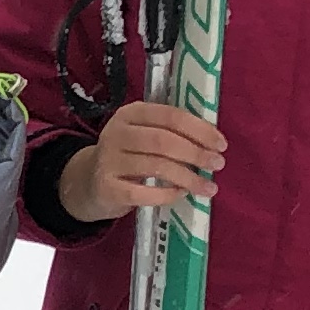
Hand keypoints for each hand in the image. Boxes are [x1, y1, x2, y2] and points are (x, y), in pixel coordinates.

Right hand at [59, 101, 224, 219]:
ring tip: (208, 187)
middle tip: (217, 165)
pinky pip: (143, 193)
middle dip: (196, 153)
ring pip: (157, 166)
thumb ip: (171, 132)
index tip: (221, 144)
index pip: (170, 116)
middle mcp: (116, 133)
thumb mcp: (143, 134)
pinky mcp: (107, 187)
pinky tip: (181, 194)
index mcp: (130, 114)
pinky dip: (167, 194)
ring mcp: (108, 161)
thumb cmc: (129, 155)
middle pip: (163, 141)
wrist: (89, 181)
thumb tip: (212, 142)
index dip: (200, 130)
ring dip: (189, 177)